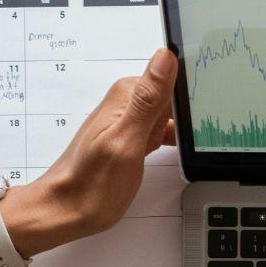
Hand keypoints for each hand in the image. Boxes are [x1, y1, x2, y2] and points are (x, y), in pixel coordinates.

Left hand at [0, 48, 177, 266]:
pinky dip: (171, 140)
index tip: (198, 113)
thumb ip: (148, 99)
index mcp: (126, 95)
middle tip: (179, 139)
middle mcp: (126, 103)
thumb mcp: (127, 140)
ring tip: (175, 148)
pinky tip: (177, 151)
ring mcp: (128, 121)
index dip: (190, 95)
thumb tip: (166, 56)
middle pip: (172, 95)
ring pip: (168, 114)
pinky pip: (159, 130)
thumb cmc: (93, 184)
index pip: (172, 76)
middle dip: (185, 115)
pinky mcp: (131, 139)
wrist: (67, 210)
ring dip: (178, 130)